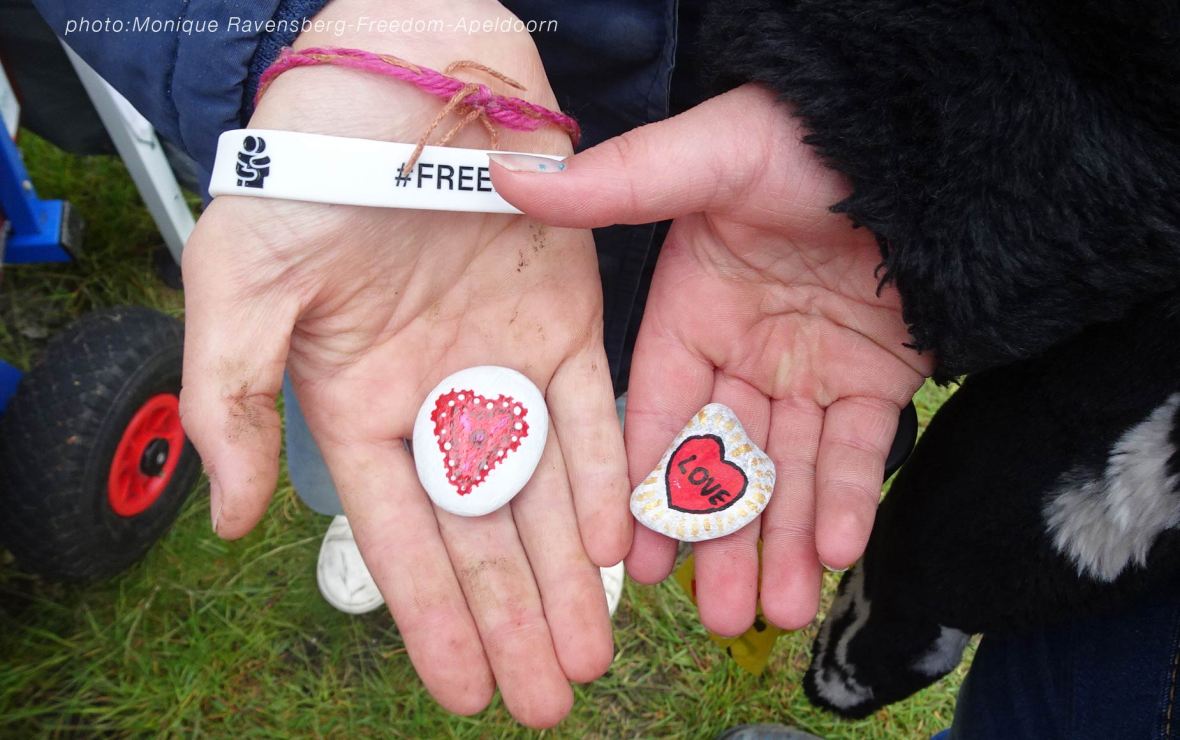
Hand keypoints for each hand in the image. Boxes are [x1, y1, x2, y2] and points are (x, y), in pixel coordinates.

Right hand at [178, 2, 627, 726]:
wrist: (405, 80)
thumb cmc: (309, 175)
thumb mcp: (238, 283)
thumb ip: (229, 401)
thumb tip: (229, 523)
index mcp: (359, 405)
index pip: (400, 535)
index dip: (431, 618)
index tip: (461, 694)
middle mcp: (439, 398)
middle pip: (481, 533)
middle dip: (514, 618)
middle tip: (548, 699)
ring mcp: (506, 364)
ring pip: (543, 491)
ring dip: (568, 572)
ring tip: (591, 653)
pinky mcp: (569, 322)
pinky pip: (593, 415)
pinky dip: (605, 478)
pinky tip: (619, 547)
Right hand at [493, 84, 931, 633]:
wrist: (923, 138)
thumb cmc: (804, 138)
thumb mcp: (708, 158)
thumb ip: (618, 185)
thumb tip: (511, 177)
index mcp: (691, 308)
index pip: (656, 412)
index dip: (643, 486)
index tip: (630, 560)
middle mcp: (746, 349)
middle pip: (724, 460)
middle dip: (721, 538)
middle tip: (717, 616)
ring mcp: (814, 367)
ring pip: (790, 470)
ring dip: (783, 542)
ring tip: (773, 613)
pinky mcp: (882, 376)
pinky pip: (860, 448)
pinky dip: (848, 499)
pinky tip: (835, 553)